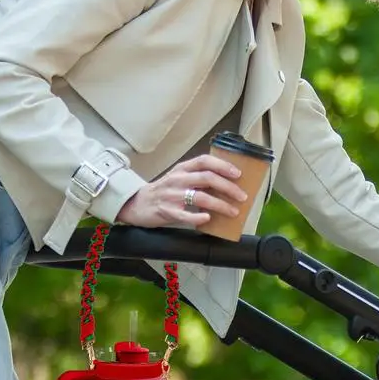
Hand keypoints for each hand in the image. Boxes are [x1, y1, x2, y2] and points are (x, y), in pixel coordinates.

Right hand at [116, 154, 246, 228]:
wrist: (136, 204)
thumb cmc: (164, 191)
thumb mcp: (179, 178)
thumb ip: (198, 178)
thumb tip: (227, 183)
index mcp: (182, 169)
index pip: (204, 161)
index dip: (223, 166)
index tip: (238, 173)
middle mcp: (178, 179)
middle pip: (207, 178)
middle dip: (228, 187)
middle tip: (242, 196)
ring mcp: (171, 195)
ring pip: (200, 197)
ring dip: (220, 204)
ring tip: (233, 211)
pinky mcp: (166, 211)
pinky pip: (184, 214)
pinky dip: (197, 216)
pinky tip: (207, 218)